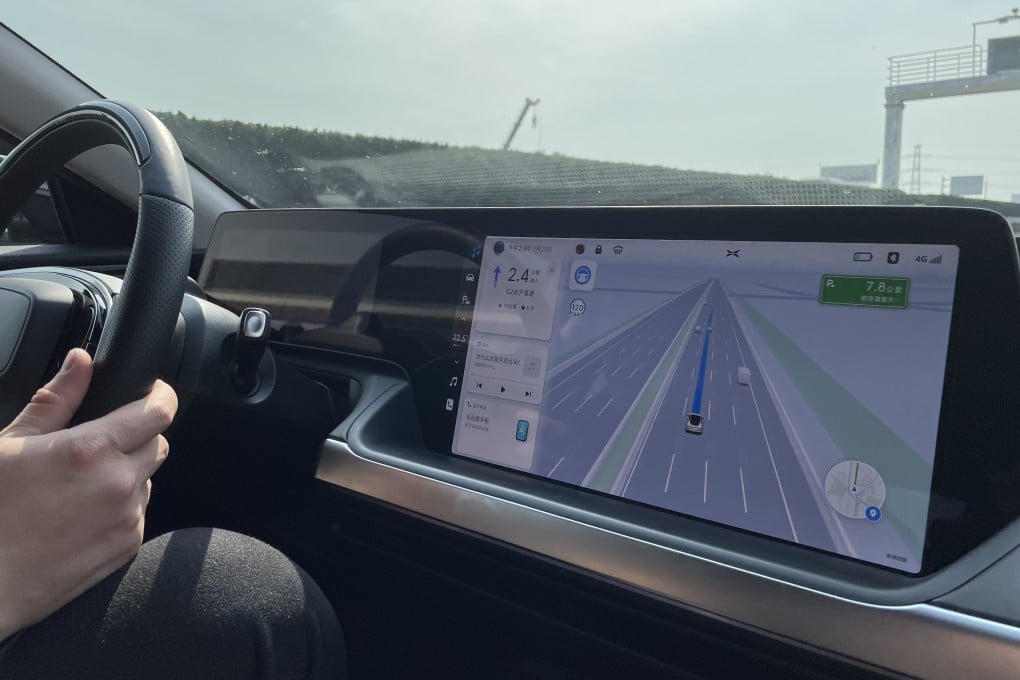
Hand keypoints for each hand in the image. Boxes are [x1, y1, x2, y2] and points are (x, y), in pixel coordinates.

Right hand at [0, 348, 176, 639]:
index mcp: (90, 450)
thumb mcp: (10, 444)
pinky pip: (139, 512)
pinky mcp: (125, 547)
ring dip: (128, 473)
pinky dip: (121, 506)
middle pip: (159, 443)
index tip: (154, 392)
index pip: (158, 411)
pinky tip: (81, 512)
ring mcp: (126, 518)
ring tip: (80, 483)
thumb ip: (56, 400)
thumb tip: (81, 361)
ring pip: (148, 478)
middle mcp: (117, 483)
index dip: (161, 395)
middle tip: (101, 441)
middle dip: (139, 435)